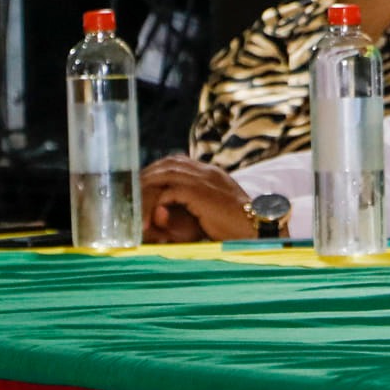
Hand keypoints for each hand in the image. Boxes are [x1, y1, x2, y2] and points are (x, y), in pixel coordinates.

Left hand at [139, 155, 261, 242]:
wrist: (257, 228)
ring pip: (165, 175)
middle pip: (169, 164)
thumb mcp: (218, 211)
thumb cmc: (239, 226)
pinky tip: (146, 215)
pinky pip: (167, 193)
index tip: (146, 182)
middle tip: (132, 189)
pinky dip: (154, 203)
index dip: (160, 170)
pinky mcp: (198, 193)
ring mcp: (203, 180)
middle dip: (149, 175)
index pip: (179, 161)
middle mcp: (207, 172)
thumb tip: (172, 209)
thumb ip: (199, 205)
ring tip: (133, 202)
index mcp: (212, 174)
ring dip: (148, 188)